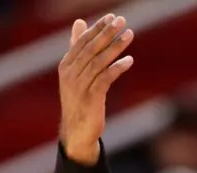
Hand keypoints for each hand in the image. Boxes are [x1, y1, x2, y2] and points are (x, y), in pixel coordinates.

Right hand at [57, 13, 134, 164]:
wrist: (77, 131)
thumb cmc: (79, 99)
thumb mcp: (75, 73)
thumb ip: (77, 48)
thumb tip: (79, 22)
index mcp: (66, 65)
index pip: (82, 41)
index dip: (97, 28)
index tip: (111, 17)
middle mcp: (71, 74)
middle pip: (91, 49)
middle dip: (107, 33)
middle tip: (122, 21)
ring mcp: (80, 86)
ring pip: (99, 62)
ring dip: (116, 47)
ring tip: (129, 35)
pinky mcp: (91, 98)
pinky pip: (105, 79)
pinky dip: (117, 68)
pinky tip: (129, 60)